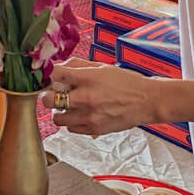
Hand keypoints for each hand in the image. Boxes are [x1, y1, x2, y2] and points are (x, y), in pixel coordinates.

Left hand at [40, 60, 157, 134]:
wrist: (146, 101)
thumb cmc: (127, 82)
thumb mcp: (102, 66)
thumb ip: (78, 65)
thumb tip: (60, 66)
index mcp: (88, 78)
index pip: (55, 74)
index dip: (48, 74)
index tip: (49, 76)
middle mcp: (86, 98)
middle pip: (48, 99)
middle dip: (47, 95)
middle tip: (53, 93)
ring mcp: (89, 116)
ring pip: (56, 118)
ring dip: (58, 110)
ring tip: (67, 105)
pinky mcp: (93, 130)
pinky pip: (70, 128)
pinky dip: (70, 121)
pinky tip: (79, 113)